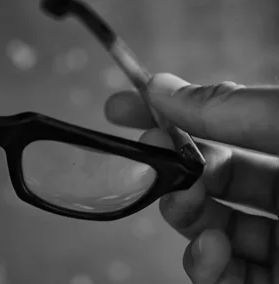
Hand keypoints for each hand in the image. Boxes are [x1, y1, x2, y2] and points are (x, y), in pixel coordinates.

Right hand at [105, 72, 278, 282]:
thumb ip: (234, 108)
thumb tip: (160, 88)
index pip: (221, 123)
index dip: (168, 113)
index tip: (118, 108)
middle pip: (207, 175)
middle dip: (167, 165)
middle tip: (145, 156)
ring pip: (207, 225)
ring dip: (181, 213)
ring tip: (183, 202)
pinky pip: (224, 277)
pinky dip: (203, 265)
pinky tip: (211, 249)